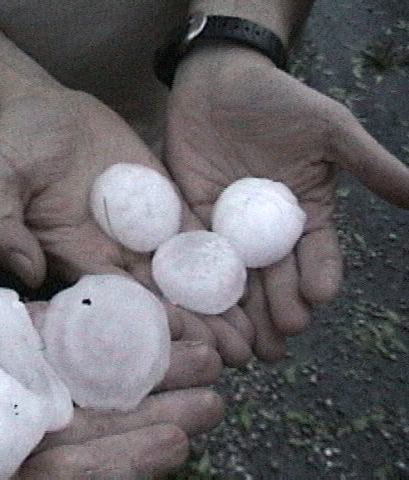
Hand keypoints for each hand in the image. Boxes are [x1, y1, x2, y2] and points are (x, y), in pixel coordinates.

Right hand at [0, 88, 253, 366]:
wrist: (46, 110)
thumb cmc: (16, 145)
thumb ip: (4, 225)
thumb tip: (29, 274)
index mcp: (76, 256)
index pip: (115, 299)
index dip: (148, 322)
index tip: (182, 345)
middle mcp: (112, 252)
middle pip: (158, 295)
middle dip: (196, 325)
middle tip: (238, 355)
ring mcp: (141, 229)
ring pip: (183, 272)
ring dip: (217, 301)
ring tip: (255, 330)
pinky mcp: (163, 202)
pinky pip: (194, 231)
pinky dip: (221, 254)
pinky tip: (253, 276)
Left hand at [0, 192, 223, 478]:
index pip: (55, 339)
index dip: (110, 328)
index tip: (164, 316)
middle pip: (86, 390)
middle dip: (152, 377)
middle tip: (213, 362)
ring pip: (89, 438)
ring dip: (153, 420)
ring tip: (212, 402)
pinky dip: (121, 465)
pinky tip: (170, 443)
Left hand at [164, 43, 408, 360]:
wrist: (219, 81)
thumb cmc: (278, 100)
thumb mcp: (330, 129)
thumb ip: (369, 164)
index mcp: (304, 213)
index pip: (316, 252)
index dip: (319, 274)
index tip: (317, 297)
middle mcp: (266, 229)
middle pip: (276, 276)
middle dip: (279, 308)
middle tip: (280, 339)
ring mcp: (227, 227)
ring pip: (236, 275)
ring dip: (241, 311)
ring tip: (245, 344)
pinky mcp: (190, 219)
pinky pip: (194, 252)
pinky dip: (197, 280)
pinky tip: (200, 306)